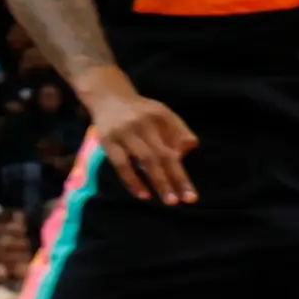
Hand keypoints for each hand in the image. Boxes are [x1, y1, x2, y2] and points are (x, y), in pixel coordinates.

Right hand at [87, 80, 199, 205]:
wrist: (107, 98)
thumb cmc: (140, 111)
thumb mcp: (163, 114)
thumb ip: (178, 131)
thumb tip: (189, 151)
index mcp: (160, 116)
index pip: (176, 147)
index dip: (182, 171)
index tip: (191, 195)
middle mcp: (142, 123)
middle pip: (162, 155)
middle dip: (174, 179)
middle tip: (184, 200)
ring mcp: (124, 132)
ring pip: (144, 160)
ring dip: (157, 181)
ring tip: (168, 200)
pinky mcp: (107, 141)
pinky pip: (121, 164)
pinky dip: (132, 180)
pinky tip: (142, 194)